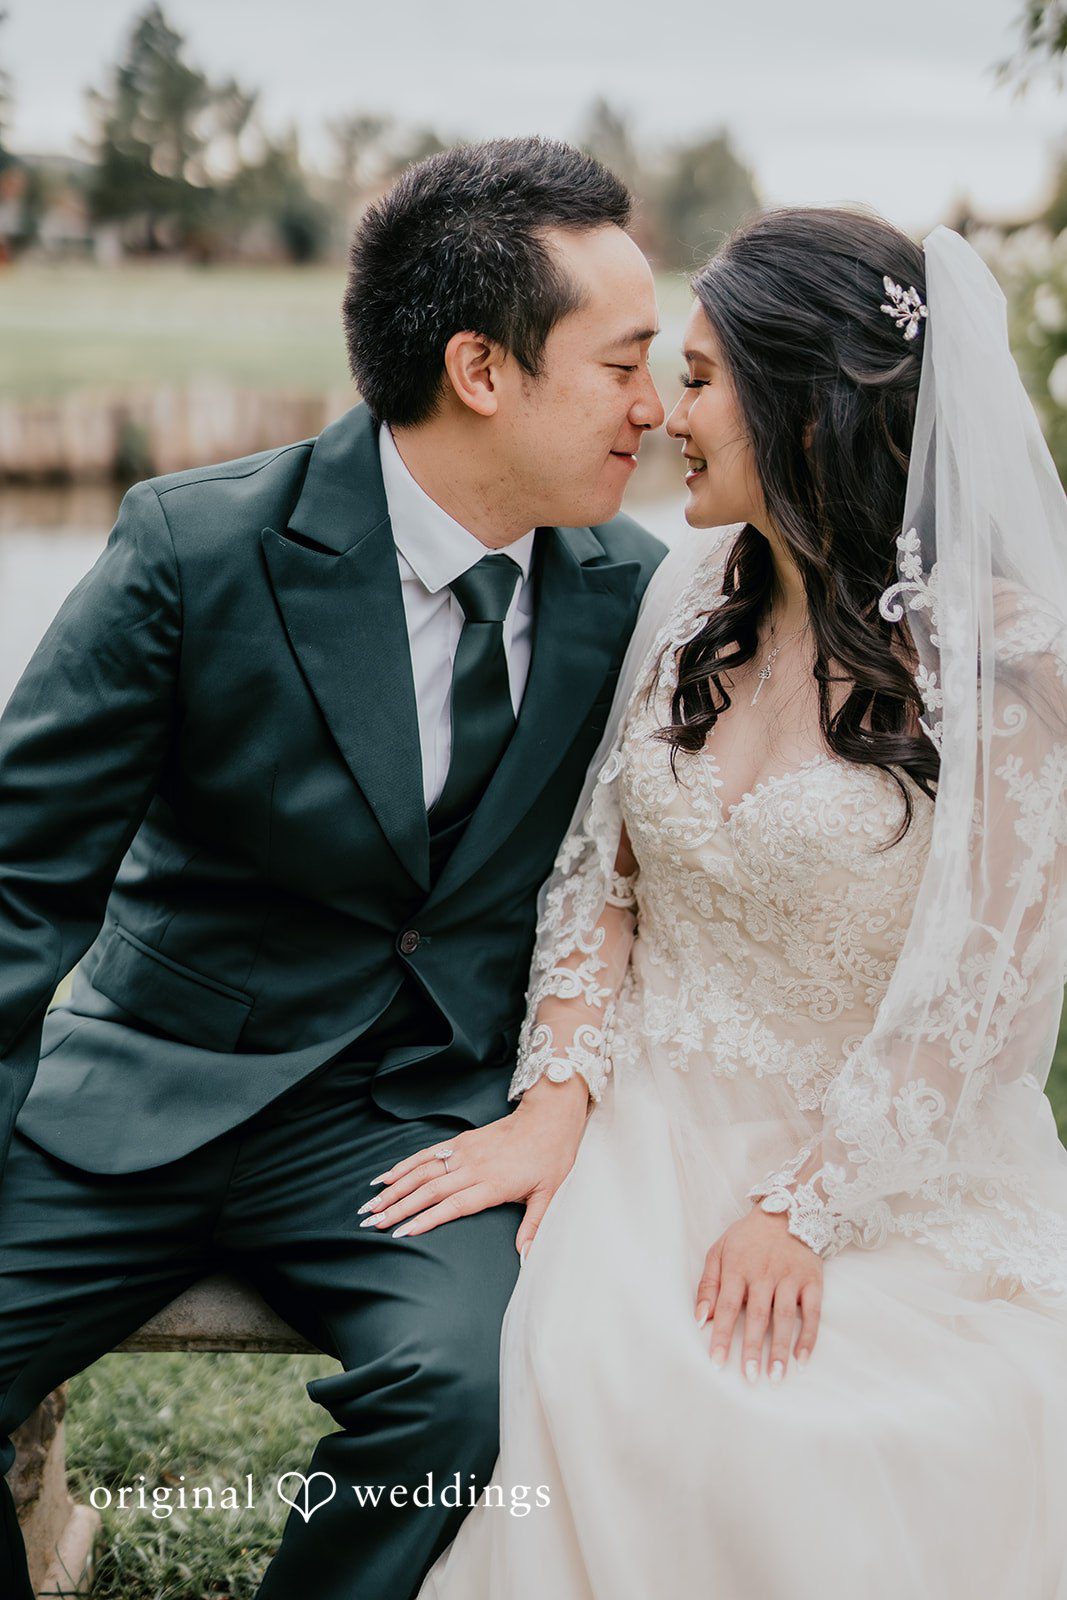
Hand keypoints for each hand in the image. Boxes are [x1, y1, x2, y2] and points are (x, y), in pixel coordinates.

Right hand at [357, 1074, 589, 1256]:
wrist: (548, 1117)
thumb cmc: (551, 1157)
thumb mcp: (549, 1194)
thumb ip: (534, 1226)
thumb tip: (527, 1256)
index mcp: (493, 1184)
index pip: (453, 1206)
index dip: (426, 1219)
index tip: (402, 1232)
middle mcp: (473, 1167)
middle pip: (429, 1190)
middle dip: (399, 1207)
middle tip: (372, 1223)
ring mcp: (464, 1151)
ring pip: (422, 1172)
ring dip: (394, 1188)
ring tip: (371, 1204)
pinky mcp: (460, 1140)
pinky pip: (427, 1154)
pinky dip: (404, 1165)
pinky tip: (385, 1176)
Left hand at [694, 1205, 822, 1382]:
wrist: (789, 1209)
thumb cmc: (747, 1237)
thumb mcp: (719, 1251)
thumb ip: (708, 1284)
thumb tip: (700, 1319)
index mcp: (737, 1267)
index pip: (727, 1306)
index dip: (721, 1335)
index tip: (717, 1362)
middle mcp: (764, 1273)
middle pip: (757, 1315)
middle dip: (752, 1348)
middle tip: (750, 1376)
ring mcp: (790, 1277)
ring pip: (784, 1317)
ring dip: (780, 1348)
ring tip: (775, 1376)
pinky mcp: (812, 1280)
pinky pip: (813, 1312)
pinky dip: (809, 1336)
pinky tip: (802, 1358)